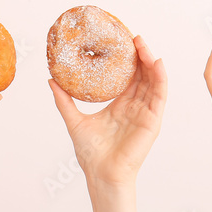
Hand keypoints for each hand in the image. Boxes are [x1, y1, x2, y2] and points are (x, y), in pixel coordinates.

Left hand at [50, 36, 166, 188]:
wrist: (101, 174)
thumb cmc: (91, 154)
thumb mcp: (74, 120)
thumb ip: (64, 100)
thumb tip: (51, 80)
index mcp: (120, 105)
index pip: (127, 77)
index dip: (126, 59)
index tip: (120, 41)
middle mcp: (135, 107)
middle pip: (142, 75)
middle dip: (140, 55)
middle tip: (132, 36)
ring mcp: (145, 113)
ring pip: (153, 81)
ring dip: (150, 61)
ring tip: (143, 44)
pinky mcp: (153, 120)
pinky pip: (159, 95)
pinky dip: (160, 78)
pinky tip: (157, 63)